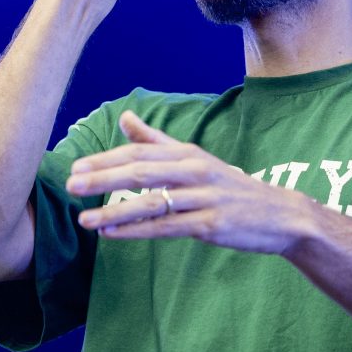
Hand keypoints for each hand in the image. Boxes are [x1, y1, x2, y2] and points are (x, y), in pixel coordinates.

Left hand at [65, 111, 314, 255]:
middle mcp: (194, 170)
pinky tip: (113, 234)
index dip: (107, 159)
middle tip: (70, 185)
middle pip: (141, 171)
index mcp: (187, 153)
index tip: (76, 167)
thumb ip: (156, 140)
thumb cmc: (229, 186)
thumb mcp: (194, 158)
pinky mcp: (211, 224)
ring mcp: (204, 197)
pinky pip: (167, 227)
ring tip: (85, 219)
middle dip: (103, 178)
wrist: (280, 215)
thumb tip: (124, 117)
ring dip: (115, 210)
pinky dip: (137, 230)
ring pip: (152, 201)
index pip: (140, 151)